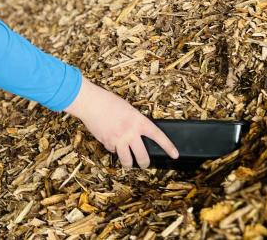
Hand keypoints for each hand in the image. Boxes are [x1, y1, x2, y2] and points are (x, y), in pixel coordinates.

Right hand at [63, 76, 178, 167]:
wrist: (91, 103)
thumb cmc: (108, 102)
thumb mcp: (128, 109)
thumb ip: (134, 122)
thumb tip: (137, 134)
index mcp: (138, 121)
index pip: (157, 135)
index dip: (168, 146)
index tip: (175, 154)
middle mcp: (130, 132)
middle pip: (142, 156)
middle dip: (145, 163)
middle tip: (145, 165)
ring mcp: (119, 139)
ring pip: (127, 160)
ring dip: (128, 164)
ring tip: (129, 164)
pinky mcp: (107, 143)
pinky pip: (113, 151)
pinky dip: (113, 149)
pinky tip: (111, 142)